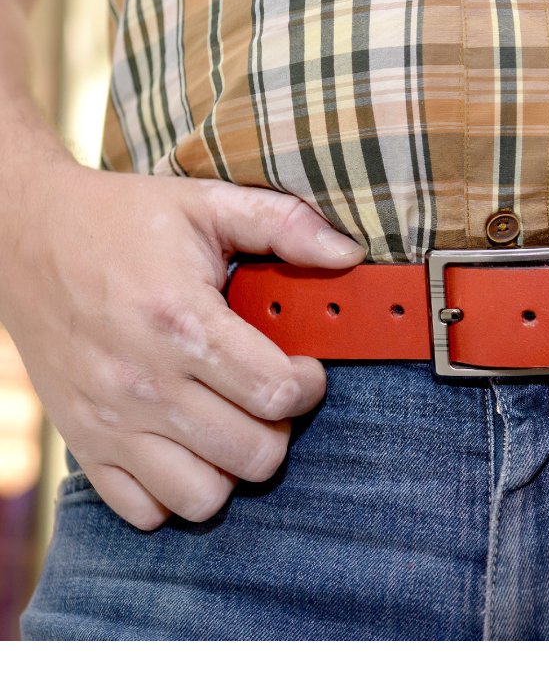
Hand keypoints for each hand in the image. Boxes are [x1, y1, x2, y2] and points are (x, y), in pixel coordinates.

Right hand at [0, 162, 365, 528]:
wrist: (19, 235)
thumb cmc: (119, 221)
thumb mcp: (206, 203)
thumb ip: (286, 224)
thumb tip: (349, 255)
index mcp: (181, 320)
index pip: (275, 393)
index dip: (309, 385)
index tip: (304, 368)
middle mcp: (144, 381)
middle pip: (252, 454)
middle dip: (280, 428)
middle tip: (269, 396)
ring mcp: (110, 421)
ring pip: (203, 497)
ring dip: (232, 467)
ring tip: (231, 424)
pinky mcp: (83, 443)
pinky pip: (144, 511)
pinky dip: (174, 492)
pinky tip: (185, 446)